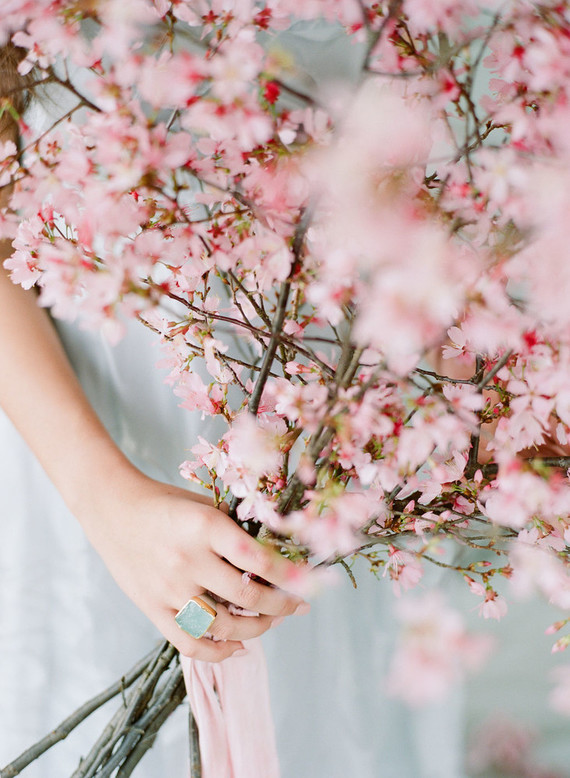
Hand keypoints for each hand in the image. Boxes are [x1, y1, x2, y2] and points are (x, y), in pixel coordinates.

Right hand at [77, 469, 308, 661]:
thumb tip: (276, 555)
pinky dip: (219, 652)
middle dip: (282, 605)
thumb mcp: (203, 504)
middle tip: (297, 605)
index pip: (259, 560)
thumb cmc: (163, 502)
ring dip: (257, 628)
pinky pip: (190, 642)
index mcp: (205, 527)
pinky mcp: (153, 609)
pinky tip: (238, 646)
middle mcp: (188, 560)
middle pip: (248, 597)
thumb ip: (234, 529)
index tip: (309, 582)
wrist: (112, 508)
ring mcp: (169, 589)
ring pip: (224, 625)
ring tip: (271, 621)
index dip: (291, 576)